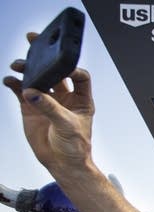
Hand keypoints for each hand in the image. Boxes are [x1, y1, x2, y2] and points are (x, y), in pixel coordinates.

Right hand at [3, 33, 94, 175]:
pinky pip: (20, 90)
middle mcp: (65, 97)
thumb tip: (33, 92)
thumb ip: (50, 108)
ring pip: (37, 78)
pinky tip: (9, 80)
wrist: (62, 164)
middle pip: (55, 71)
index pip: (80, 76)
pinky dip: (14, 83)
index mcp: (81, 100)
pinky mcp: (31, 108)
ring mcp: (47, 101)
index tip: (59, 64)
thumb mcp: (67, 126)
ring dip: (27, 69)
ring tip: (17, 66)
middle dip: (45, 58)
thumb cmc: (75, 147)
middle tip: (33, 42)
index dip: (71, 67)